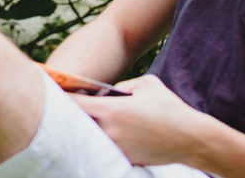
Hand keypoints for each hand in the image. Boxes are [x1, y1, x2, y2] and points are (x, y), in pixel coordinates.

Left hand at [71, 75, 206, 167]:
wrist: (190, 138)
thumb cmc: (169, 108)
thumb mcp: (146, 84)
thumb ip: (123, 84)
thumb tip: (107, 90)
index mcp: (114, 110)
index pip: (76, 104)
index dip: (62, 96)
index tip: (54, 90)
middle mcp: (111, 131)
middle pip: (78, 123)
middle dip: (69, 115)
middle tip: (60, 106)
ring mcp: (116, 148)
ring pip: (90, 138)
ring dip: (84, 130)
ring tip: (79, 121)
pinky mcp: (124, 159)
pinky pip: (103, 148)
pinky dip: (99, 142)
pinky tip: (99, 134)